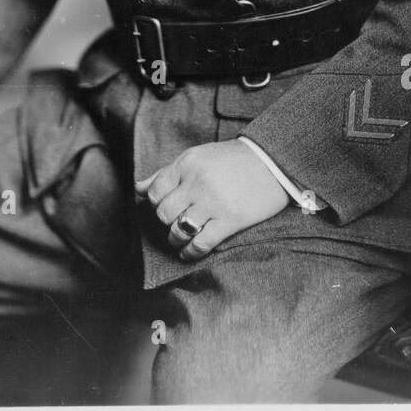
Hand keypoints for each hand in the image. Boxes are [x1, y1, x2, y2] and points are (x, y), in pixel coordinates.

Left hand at [135, 140, 290, 261]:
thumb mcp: (196, 157)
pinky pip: (201, 244)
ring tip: (179, 239)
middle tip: (173, 223)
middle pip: (164, 212)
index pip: (155, 191)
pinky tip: (189, 252)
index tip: (164, 206)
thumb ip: (166, 173)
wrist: (272, 162)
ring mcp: (213, 203)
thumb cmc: (231, 160)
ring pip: (178, 229)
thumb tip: (138, 188)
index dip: (156, 203)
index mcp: (187, 164)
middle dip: (165, 222)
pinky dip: (190, 252)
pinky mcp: (229, 220)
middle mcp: (197, 183)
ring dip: (175, 239)